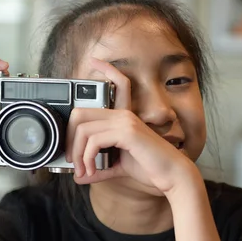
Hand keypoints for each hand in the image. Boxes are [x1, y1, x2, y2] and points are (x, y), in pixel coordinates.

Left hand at [65, 58, 198, 194]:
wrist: (171, 176)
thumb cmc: (150, 169)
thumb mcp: (118, 167)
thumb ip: (99, 168)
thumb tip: (79, 177)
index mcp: (123, 117)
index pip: (111, 88)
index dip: (101, 75)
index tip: (92, 63)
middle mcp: (123, 114)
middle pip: (81, 113)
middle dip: (70, 139)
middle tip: (72, 161)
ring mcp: (126, 121)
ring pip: (84, 129)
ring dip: (78, 154)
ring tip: (83, 171)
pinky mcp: (128, 132)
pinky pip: (95, 140)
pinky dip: (87, 158)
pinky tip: (91, 171)